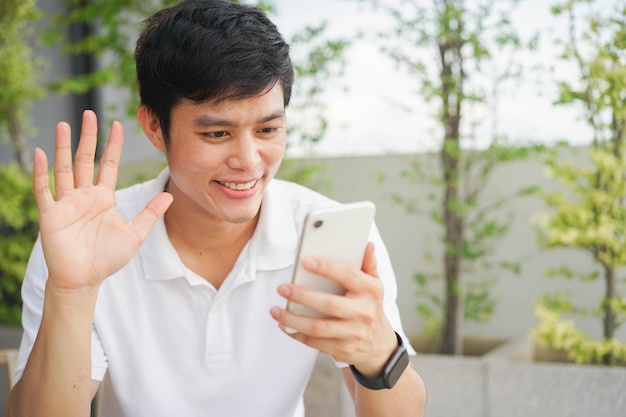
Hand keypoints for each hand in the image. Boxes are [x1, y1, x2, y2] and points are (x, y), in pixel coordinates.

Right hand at [33, 110, 172, 290]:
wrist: (84, 279)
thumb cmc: (107, 258)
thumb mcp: (134, 233)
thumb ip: (149, 213)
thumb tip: (169, 195)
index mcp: (103, 198)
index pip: (109, 164)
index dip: (113, 145)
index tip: (117, 124)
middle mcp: (84, 196)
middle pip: (85, 160)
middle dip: (88, 137)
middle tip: (89, 114)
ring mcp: (66, 203)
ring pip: (64, 169)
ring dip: (64, 147)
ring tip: (65, 125)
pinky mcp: (51, 214)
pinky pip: (44, 190)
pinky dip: (42, 172)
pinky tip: (42, 153)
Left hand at [270, 243, 397, 375]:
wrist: (379, 345)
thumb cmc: (369, 307)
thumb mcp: (374, 285)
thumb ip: (368, 265)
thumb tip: (367, 245)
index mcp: (370, 291)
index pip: (348, 276)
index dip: (326, 268)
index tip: (305, 262)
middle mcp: (363, 312)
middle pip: (328, 304)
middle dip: (301, 296)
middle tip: (282, 288)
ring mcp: (353, 333)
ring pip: (318, 327)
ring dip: (293, 319)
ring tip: (275, 310)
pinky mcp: (343, 349)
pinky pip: (315, 342)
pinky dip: (297, 334)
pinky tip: (284, 325)